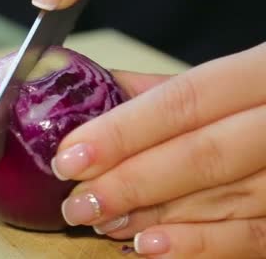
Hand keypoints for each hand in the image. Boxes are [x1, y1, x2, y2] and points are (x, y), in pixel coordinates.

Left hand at [51, 42, 265, 257]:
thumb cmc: (255, 99)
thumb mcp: (217, 81)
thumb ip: (156, 89)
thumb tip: (87, 97)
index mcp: (259, 75)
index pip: (183, 102)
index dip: (122, 132)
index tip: (70, 156)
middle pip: (201, 155)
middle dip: (129, 182)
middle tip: (77, 202)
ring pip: (224, 198)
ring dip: (152, 215)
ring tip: (100, 221)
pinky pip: (252, 236)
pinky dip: (198, 244)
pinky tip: (149, 245)